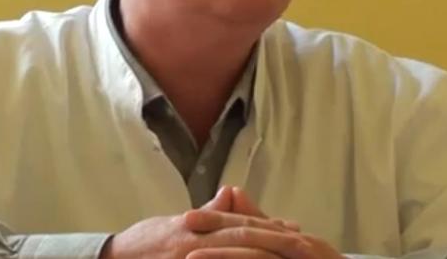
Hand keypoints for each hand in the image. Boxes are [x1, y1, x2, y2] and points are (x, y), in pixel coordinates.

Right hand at [100, 187, 317, 258]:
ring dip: (261, 257)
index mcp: (193, 227)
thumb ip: (206, 212)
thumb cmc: (144, 243)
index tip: (291, 227)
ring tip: (289, 254)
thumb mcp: (174, 223)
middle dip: (272, 240)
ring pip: (231, 257)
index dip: (265, 225)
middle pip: (240, 239)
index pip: (236, 224)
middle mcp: (193, 242)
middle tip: (302, 242)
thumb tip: (229, 193)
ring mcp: (189, 258)